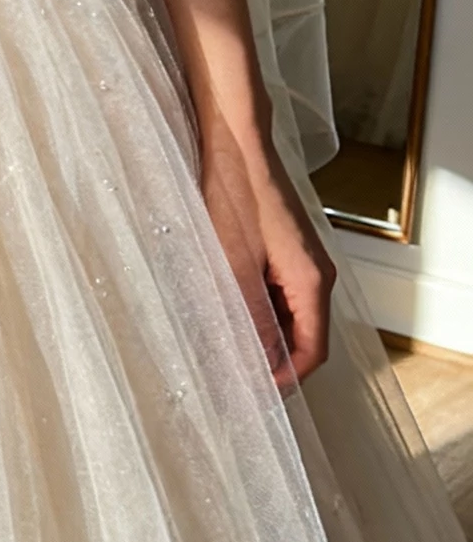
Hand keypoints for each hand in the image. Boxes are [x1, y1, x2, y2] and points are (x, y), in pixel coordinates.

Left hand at [197, 115, 336, 386]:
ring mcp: (302, 261)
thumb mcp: (235, 266)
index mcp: (313, 282)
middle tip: (234, 379)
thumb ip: (251, 319)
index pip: (312, 352)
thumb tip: (262, 366)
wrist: (236, 144)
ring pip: (289, 317)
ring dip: (263, 336)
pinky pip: (278, 294)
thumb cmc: (235, 196)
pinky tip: (227, 313)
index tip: (253, 397)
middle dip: (273, 362)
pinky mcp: (284, 250)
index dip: (285, 380)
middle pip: (304, 337)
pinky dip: (258, 311)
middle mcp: (316, 274)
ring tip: (225, 350)